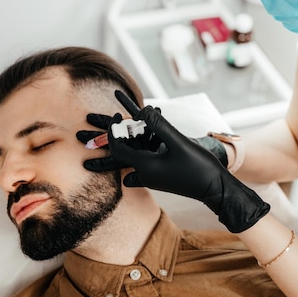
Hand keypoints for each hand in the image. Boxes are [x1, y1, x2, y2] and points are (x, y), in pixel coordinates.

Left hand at [77, 92, 228, 171]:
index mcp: (144, 166)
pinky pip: (146, 154)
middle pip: (117, 152)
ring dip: (122, 137)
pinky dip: (143, 140)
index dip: (112, 130)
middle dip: (101, 139)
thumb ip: (159, 126)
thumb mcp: (178, 143)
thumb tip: (142, 109)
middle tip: (83, 130)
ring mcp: (152, 172)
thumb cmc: (197, 167)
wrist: (214, 187)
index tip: (116, 115)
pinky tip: (143, 126)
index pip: (117, 147)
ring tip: (114, 123)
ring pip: (131, 151)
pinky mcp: (161, 170)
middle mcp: (144, 170)